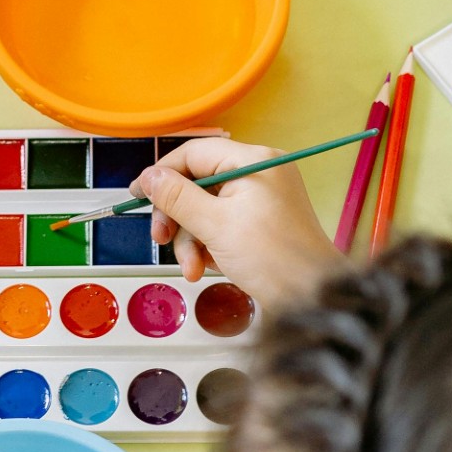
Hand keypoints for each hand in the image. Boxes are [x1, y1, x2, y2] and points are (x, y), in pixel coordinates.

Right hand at [137, 134, 337, 302]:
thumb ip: (177, 198)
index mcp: (253, 162)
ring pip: (206, 209)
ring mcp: (261, 199)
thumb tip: (150, 177)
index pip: (194, 153)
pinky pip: (221, 225)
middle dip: (177, 216)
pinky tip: (207, 267)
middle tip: (161, 238)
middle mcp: (259, 174)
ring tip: (193, 267)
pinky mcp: (260, 223)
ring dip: (191, 239)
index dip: (163, 174)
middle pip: (197, 183)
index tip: (138, 194)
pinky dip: (209, 246)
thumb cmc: (275, 260)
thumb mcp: (216, 226)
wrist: (312, 298)